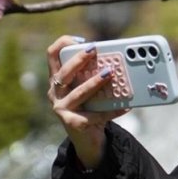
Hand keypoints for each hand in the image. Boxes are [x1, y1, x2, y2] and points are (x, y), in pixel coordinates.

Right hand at [46, 35, 128, 169]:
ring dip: (94, 82)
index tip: (81, 40)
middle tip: (94, 50)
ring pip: (78, 93)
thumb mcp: (86, 88)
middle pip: (64, 72)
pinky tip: (125, 106)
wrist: (86, 138)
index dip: (63, 43)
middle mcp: (55, 92)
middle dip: (79, 59)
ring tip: (109, 74)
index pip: (52, 55)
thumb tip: (114, 60)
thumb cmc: (88, 107)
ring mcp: (61, 108)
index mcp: (57, 79)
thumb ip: (92, 74)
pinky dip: (112, 110)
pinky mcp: (72, 123)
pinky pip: (95, 115)